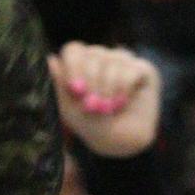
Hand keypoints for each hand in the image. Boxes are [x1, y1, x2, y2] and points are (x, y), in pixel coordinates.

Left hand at [49, 43, 159, 157]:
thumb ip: (59, 84)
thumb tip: (51, 58)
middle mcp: (102, 58)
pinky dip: (124, 87)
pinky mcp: (144, 70)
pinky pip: (131, 69)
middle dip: (91, 82)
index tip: (76, 90)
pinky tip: (121, 102)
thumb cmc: (92, 125)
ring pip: (112, 61)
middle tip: (92, 106)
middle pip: (93, 54)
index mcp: (81, 63)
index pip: (74, 50)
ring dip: (107, 88)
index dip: (74, 67)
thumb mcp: (70, 107)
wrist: (121, 144)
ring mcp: (124, 62)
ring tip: (107, 109)